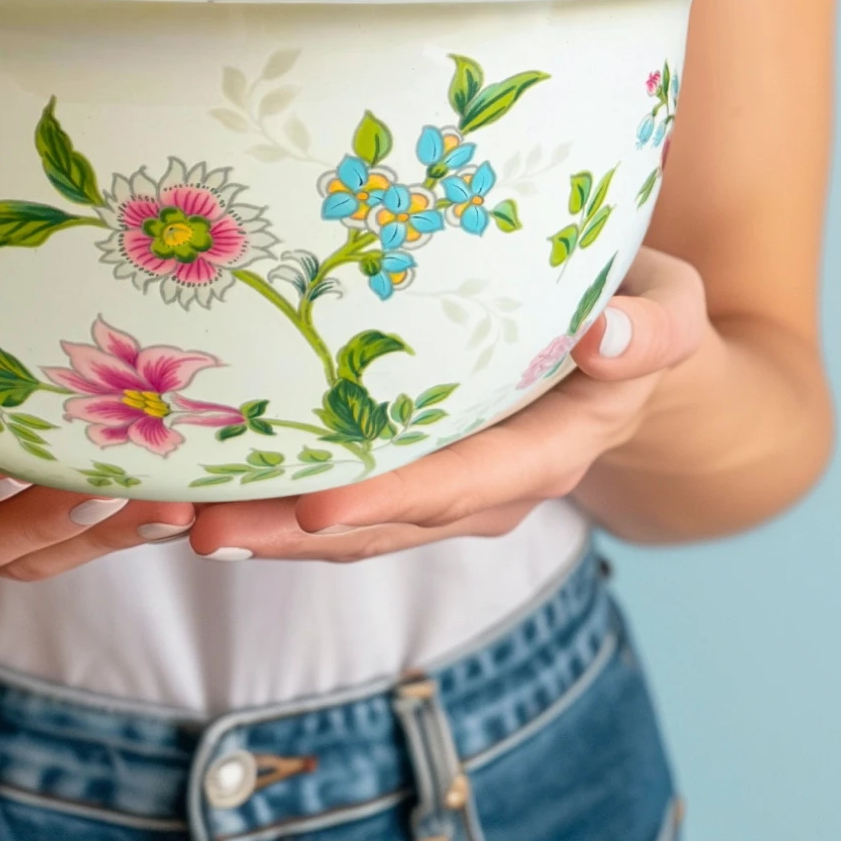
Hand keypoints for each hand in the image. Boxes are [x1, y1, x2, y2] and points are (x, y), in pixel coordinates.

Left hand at [185, 249, 708, 561]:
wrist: (630, 351)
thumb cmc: (643, 313)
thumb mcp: (671, 308)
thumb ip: (651, 327)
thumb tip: (605, 337)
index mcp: (552, 450)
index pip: (465, 482)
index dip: (392, 498)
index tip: (315, 506)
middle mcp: (492, 488)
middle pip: (383, 522)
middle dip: (289, 531)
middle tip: (198, 526)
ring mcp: (446, 490)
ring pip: (346, 526)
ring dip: (262, 529)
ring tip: (169, 520)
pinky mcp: (408, 474)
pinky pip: (336, 502)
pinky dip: (270, 506)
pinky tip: (199, 495)